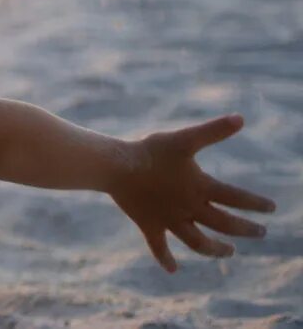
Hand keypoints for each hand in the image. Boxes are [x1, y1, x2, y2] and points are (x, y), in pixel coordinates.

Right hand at [110, 114, 274, 271]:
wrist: (116, 167)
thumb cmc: (150, 151)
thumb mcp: (184, 138)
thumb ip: (213, 131)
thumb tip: (241, 118)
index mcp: (200, 187)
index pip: (236, 198)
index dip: (256, 203)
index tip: (272, 208)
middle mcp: (189, 208)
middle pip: (224, 224)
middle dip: (245, 230)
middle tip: (260, 233)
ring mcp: (169, 220)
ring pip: (198, 242)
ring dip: (216, 250)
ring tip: (230, 253)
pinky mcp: (149, 225)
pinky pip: (159, 247)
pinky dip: (165, 259)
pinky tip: (173, 270)